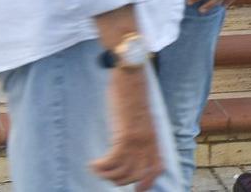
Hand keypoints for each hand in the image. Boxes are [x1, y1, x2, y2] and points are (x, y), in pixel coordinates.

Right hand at [89, 67, 163, 188]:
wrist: (131, 72)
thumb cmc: (132, 92)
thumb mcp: (140, 116)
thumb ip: (139, 132)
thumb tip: (130, 148)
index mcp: (154, 136)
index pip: (157, 167)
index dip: (147, 183)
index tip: (136, 191)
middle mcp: (149, 140)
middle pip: (136, 175)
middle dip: (119, 181)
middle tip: (106, 174)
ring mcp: (138, 138)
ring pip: (123, 172)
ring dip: (106, 175)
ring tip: (97, 167)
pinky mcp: (125, 133)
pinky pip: (113, 161)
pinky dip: (100, 167)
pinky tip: (93, 163)